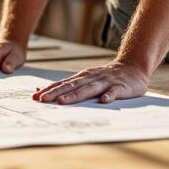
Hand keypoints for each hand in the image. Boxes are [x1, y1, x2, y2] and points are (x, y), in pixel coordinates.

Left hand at [32, 60, 148, 104]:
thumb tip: (43, 90)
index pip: (63, 84)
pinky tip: (103, 101)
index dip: (49, 90)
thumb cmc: (106, 77)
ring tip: (63, 102)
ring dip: (75, 95)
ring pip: (89, 89)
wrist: (132, 67)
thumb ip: (69, 85)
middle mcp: (91, 78)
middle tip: (42, 100)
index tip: (35, 97)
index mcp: (82, 77)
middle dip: (56, 93)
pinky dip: (108, 96)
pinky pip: (114, 92)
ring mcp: (105, 82)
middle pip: (71, 86)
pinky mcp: (120, 87)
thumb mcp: (86, 79)